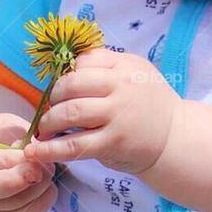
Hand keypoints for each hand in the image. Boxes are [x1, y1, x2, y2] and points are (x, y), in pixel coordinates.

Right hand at [0, 113, 56, 211]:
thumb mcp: (4, 124)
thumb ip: (16, 134)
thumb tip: (31, 151)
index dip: (9, 160)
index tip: (32, 156)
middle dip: (18, 182)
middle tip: (41, 172)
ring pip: (5, 205)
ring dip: (33, 191)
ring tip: (48, 174)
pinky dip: (38, 205)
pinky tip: (50, 189)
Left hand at [21, 48, 180, 173]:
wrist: (175, 138)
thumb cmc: (150, 104)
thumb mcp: (136, 73)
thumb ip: (107, 66)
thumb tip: (69, 65)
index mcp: (125, 66)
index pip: (84, 61)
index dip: (66, 74)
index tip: (61, 89)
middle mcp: (121, 87)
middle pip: (71, 85)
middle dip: (53, 97)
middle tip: (51, 109)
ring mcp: (117, 116)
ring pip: (69, 113)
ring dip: (49, 122)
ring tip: (45, 130)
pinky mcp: (112, 143)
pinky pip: (74, 145)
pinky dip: (50, 149)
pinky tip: (36, 151)